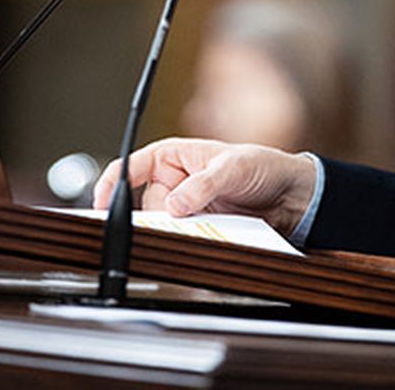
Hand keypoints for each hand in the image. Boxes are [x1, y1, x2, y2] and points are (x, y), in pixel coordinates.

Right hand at [91, 138, 316, 237]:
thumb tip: (173, 205)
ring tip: (210, 221)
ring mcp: (186, 206)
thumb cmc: (263, 166)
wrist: (292, 195)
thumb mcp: (233, 168)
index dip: (112, 183)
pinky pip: (185, 237)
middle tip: (184, 217)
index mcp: (174, 156)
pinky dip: (191, 239)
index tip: (101, 205)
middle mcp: (175, 181)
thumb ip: (202, 185)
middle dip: (160, 215)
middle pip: (148, 205)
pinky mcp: (200, 226)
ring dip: (180, 229)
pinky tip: (210, 234)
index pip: (132, 167)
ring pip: (166, 225)